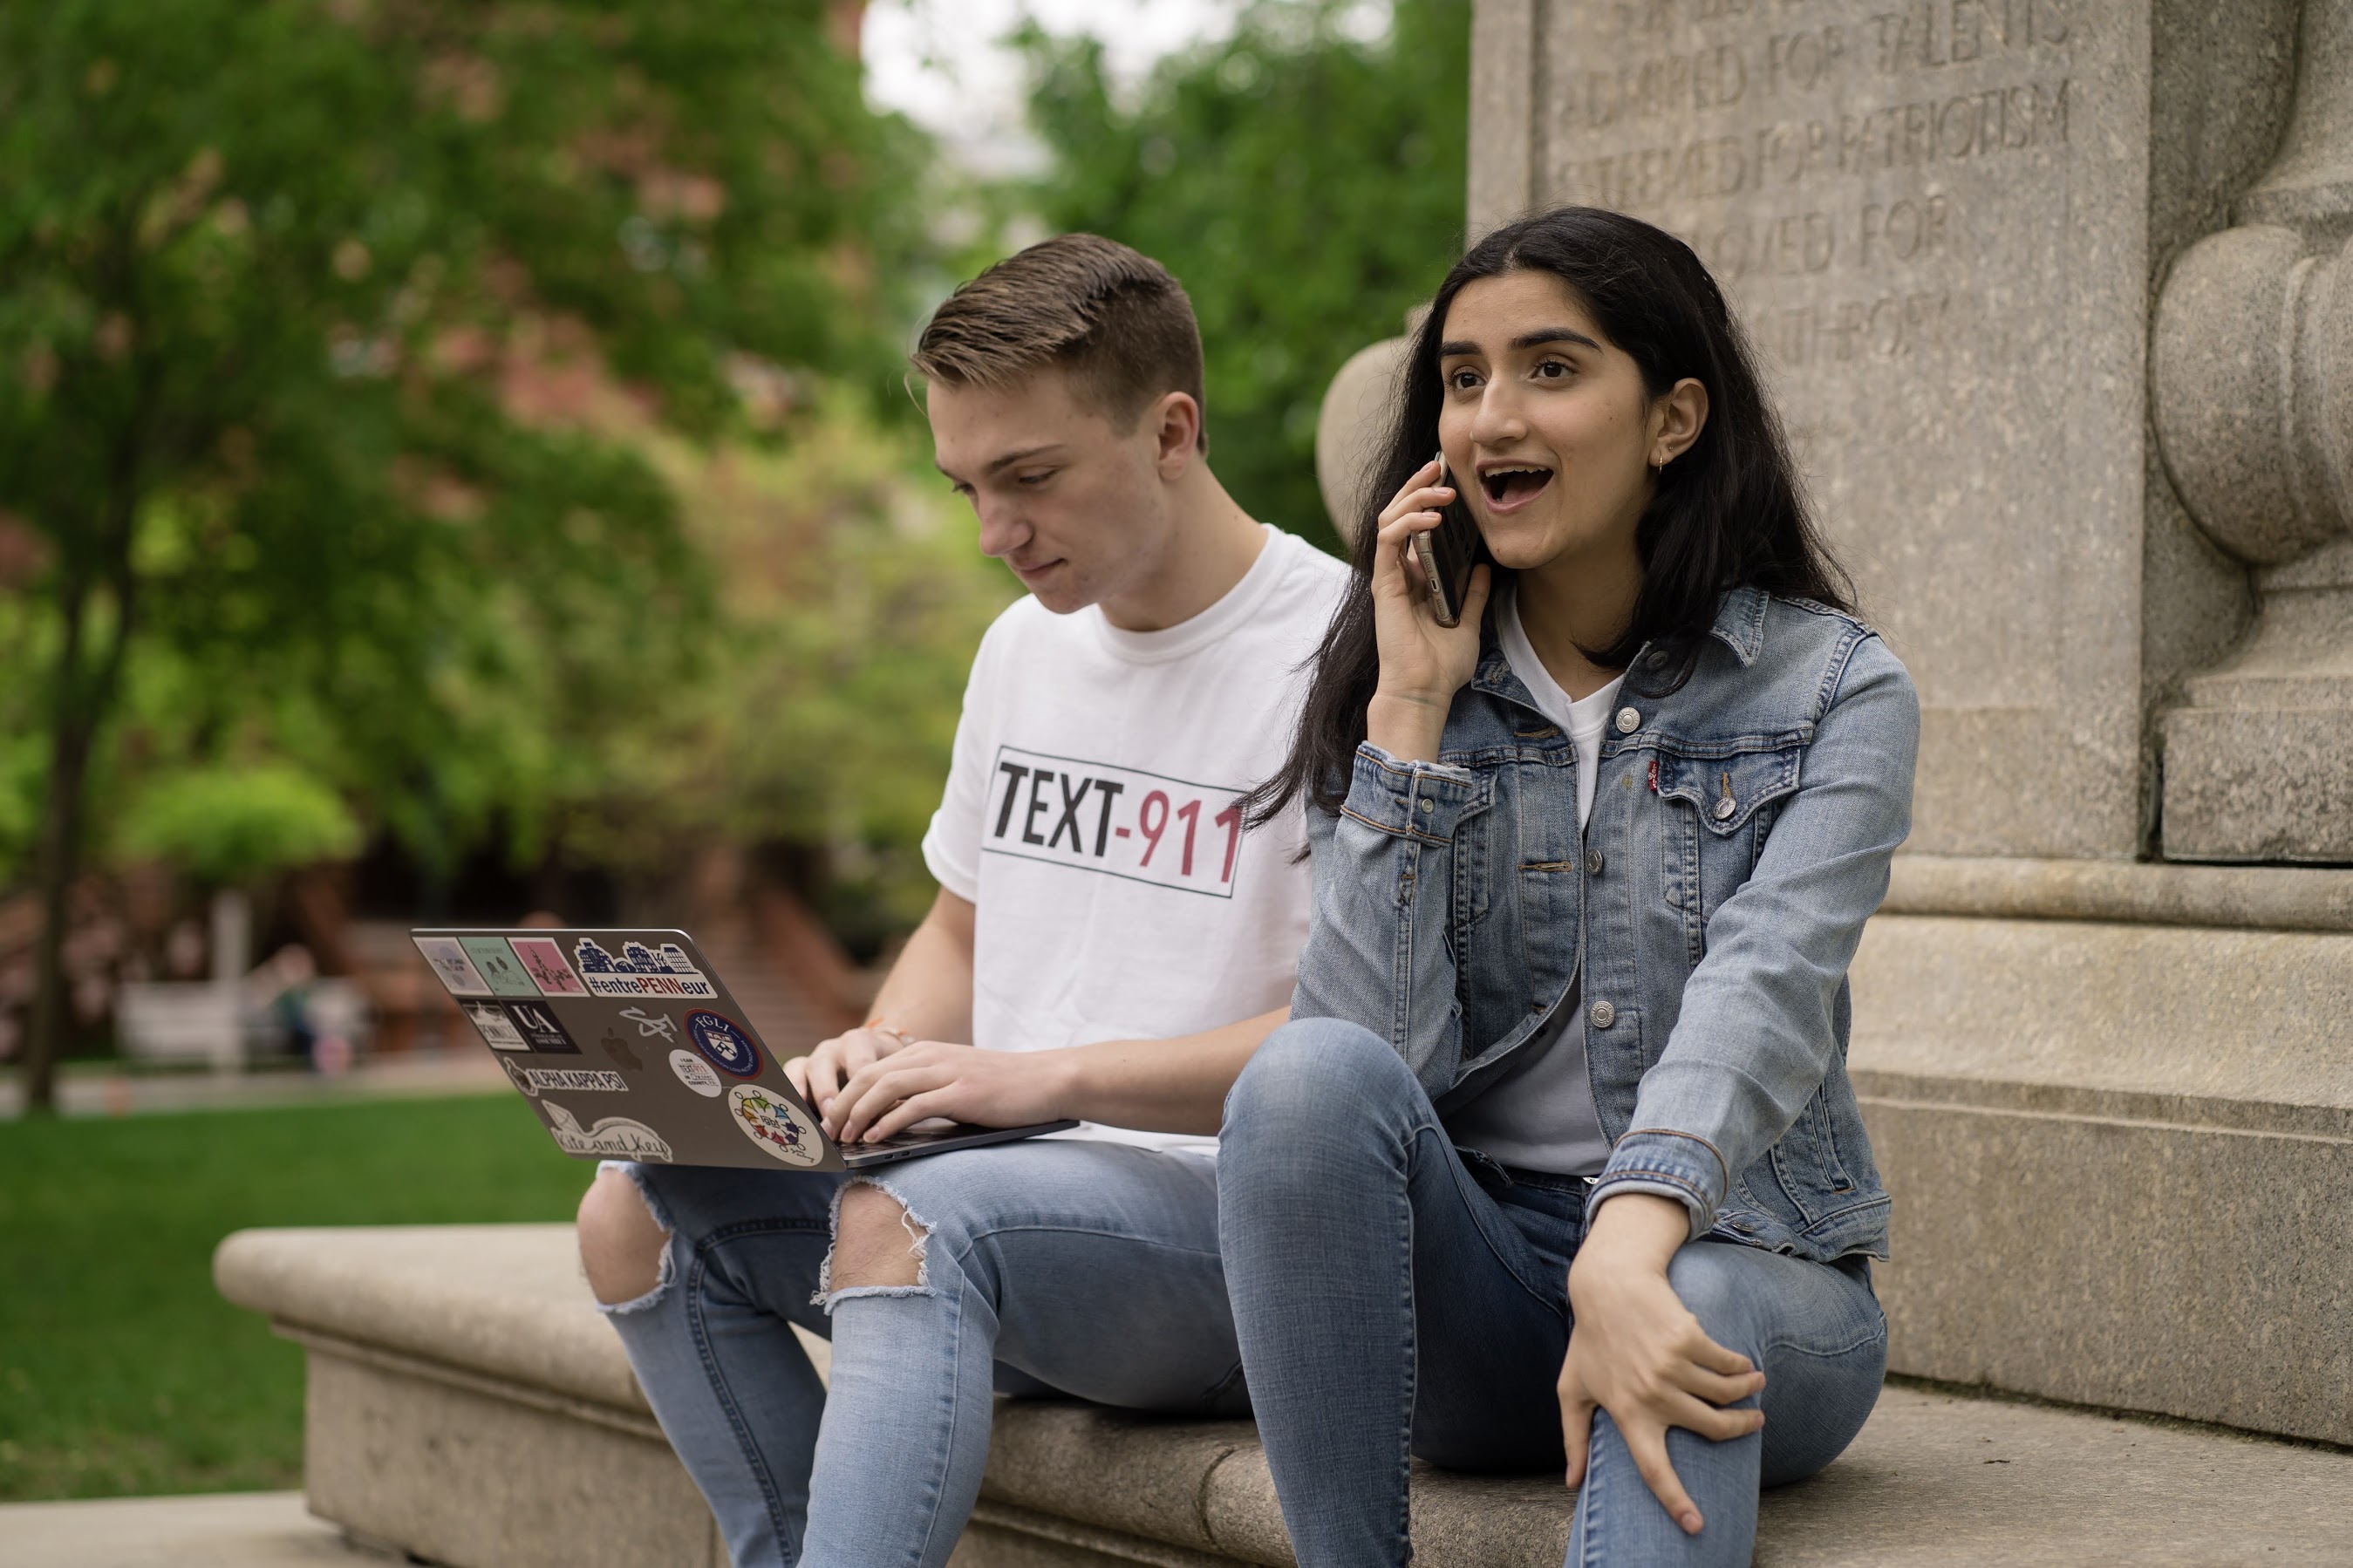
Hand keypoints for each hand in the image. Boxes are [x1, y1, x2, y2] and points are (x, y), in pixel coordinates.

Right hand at [785, 1025, 913, 1125]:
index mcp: (861, 1042)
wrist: (878, 1050)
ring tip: (803, 1114)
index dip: (861, 1092)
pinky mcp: (801, 1067)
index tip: (864, 1115)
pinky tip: (790, 1108)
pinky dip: (789, 1090)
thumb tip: (888, 1122)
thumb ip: (891, 1092)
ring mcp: (816, 1056)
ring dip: (802, 1093)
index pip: (859, 1066)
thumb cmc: (888, 1066)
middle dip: (827, 1093)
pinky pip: (789, 1074)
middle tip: (831, 1117)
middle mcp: (835, 1047)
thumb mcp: (894, 1073)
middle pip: (824, 1065)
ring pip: (803, 1068)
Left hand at [827, 1040, 1075, 1143]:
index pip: (870, 1070)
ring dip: (858, 1114)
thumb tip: (888, 1125)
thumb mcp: (957, 1083)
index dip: (843, 1095)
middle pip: (869, 1077)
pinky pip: (915, 1106)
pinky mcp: (962, 1092)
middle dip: (841, 1106)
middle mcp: (931, 1057)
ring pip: (885, 1088)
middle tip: (826, 1134)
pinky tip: (876, 1139)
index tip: (828, 1122)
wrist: (1048, 1080)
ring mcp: (946, 1072)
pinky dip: (889, 1122)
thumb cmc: (1004, 1090)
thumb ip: (925, 1094)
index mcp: (926, 1052)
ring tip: (845, 1138)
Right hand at [1366, 458, 1492, 761]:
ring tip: (1441, 490)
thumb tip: (1485, 568)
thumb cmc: (1442, 666)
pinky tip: (1432, 519)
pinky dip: (1407, 524)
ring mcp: (1390, 578)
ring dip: (1413, 499)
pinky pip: (1388, 542)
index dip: (1427, 500)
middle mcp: (1400, 574)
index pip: (1415, 528)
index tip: (1449, 481)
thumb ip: (1474, 595)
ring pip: (1389, 520)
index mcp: (1417, 580)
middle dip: (1417, 487)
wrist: (1424, 692)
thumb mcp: (1469, 624)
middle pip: (1399, 515)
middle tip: (1440, 468)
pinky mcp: (1384, 585)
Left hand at [1559, 1195, 1766, 1535]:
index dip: (1675, 1501)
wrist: (1607, 1285)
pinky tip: (1746, 1364)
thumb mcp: (1573, 1388)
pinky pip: (1728, 1363)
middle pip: (1713, 1430)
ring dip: (1749, 1395)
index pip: (1654, 1470)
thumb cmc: (1590, 1339)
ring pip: (1727, 1396)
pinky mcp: (1688, 1339)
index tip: (1696, 1526)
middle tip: (1754, 1421)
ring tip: (1754, 1388)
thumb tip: (1572, 1483)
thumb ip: (1573, 1437)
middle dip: (1742, 1428)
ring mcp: (1671, 1367)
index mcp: (1626, 1414)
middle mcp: (1651, 1395)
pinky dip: (1742, 1366)